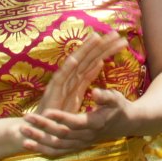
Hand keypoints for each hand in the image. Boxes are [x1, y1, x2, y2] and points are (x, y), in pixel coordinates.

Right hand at [20, 30, 128, 156]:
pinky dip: (66, 68)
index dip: (107, 49)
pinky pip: (60, 79)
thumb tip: (100, 62)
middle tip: (117, 33)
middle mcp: (69, 76)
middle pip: (88, 57)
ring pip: (75, 63)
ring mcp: (60, 82)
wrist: (39, 126)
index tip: (122, 40)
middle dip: (101, 45)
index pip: (94, 59)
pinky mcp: (51, 92)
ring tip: (97, 37)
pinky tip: (74, 59)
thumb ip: (87, 78)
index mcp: (77, 76)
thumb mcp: (79, 93)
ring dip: (85, 50)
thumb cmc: (59, 111)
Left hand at [21, 87, 132, 156]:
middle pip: (61, 134)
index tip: (47, 111)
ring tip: (23, 130)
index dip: (61, 117)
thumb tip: (94, 92)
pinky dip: (42, 150)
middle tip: (27, 117)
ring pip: (56, 145)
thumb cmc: (119, 107)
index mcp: (95, 123)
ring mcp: (81, 143)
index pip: (75, 122)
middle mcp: (86, 136)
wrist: (125, 124)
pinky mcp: (76, 147)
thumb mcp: (116, 98)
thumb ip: (105, 96)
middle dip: (43, 126)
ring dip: (38, 139)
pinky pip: (58, 152)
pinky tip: (28, 145)